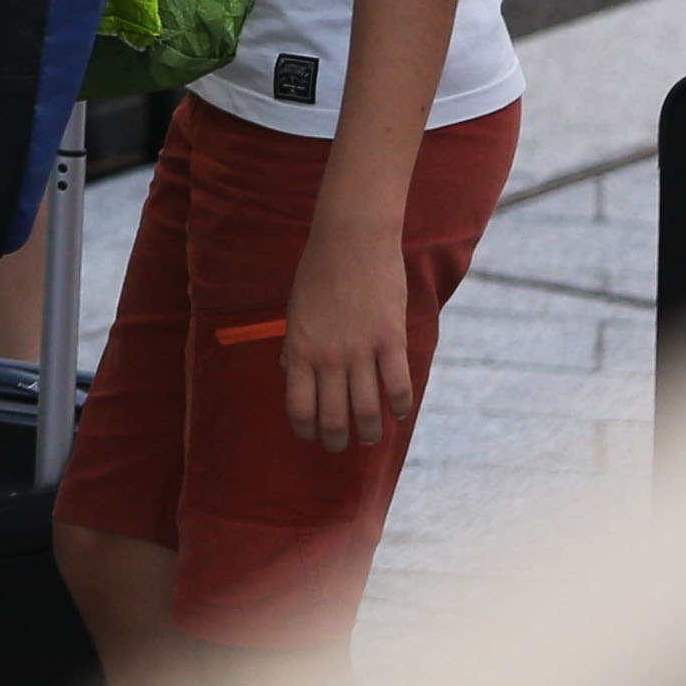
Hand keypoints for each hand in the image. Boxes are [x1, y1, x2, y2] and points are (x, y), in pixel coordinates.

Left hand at [278, 230, 417, 452]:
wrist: (350, 240)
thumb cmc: (317, 272)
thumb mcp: (294, 312)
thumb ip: (293, 345)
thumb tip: (287, 372)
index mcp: (299, 350)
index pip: (299, 407)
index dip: (305, 429)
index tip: (311, 436)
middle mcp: (327, 357)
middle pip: (332, 416)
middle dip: (335, 439)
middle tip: (340, 446)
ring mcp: (360, 350)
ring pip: (367, 409)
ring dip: (369, 431)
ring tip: (371, 438)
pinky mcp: (390, 339)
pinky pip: (397, 385)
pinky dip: (399, 406)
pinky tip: (398, 413)